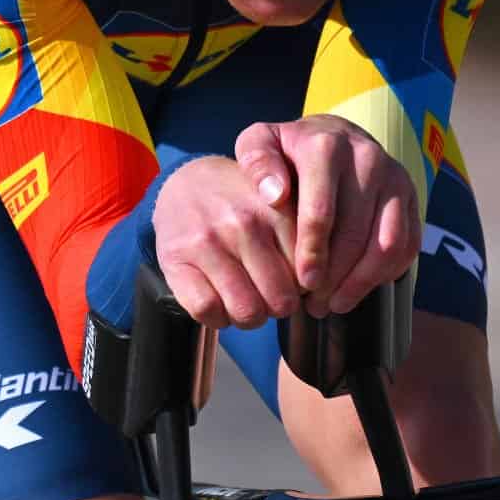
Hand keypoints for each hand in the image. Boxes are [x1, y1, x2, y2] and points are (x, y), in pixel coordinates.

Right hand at [151, 156, 300, 329]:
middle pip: (281, 301)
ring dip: (250, 317)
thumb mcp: (281, 204)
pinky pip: (207, 310)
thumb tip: (323, 285)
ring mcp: (207, 242)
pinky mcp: (176, 259)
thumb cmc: (243, 203)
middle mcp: (243, 224)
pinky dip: (217, 317)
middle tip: (272, 296)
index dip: (307, 289)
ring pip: (246, 311)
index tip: (298, 283)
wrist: (186, 182)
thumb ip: (307, 235)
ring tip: (248, 301)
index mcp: (278, 209)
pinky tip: (221, 302)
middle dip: (280, 307)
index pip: (310, 276)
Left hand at [233, 116, 420, 316]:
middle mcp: (367, 158)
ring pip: (387, 243)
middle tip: (315, 302)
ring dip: (362, 281)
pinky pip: (407, 244)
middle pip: (356, 232)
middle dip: (335, 276)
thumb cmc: (290, 151)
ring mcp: (394, 178)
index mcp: (327, 147)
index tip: (302, 283)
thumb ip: (257, 163)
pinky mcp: (410, 196)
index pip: (321, 210)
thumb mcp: (260, 143)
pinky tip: (359, 287)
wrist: (334, 135)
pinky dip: (386, 273)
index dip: (311, 252)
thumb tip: (275, 195)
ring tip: (336, 303)